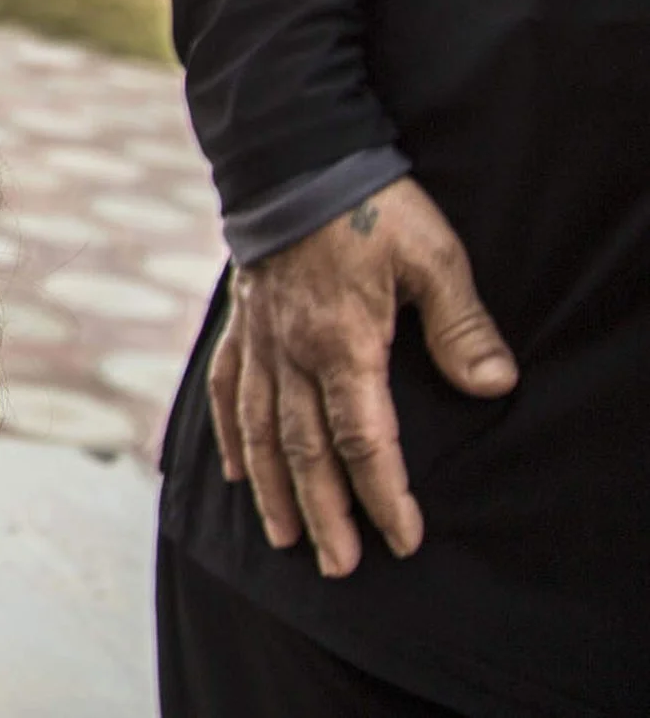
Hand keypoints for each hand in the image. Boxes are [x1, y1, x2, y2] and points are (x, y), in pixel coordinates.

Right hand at [209, 177, 516, 576]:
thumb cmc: (371, 206)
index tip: (403, 538)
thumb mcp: (434, 257)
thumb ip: (461, 326)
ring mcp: (260, 340)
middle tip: (340, 566)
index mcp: (341, 342)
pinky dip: (230, 434)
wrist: (295, 156)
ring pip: (261, 430)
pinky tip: (236, 469)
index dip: (384, 493)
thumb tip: (494, 385)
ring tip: (286, 538)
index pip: (362, 438)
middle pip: (305, 450)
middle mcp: (291, 353)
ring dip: (275, 489)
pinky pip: (228, 389)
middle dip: (325, 512)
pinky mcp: (242, 323)